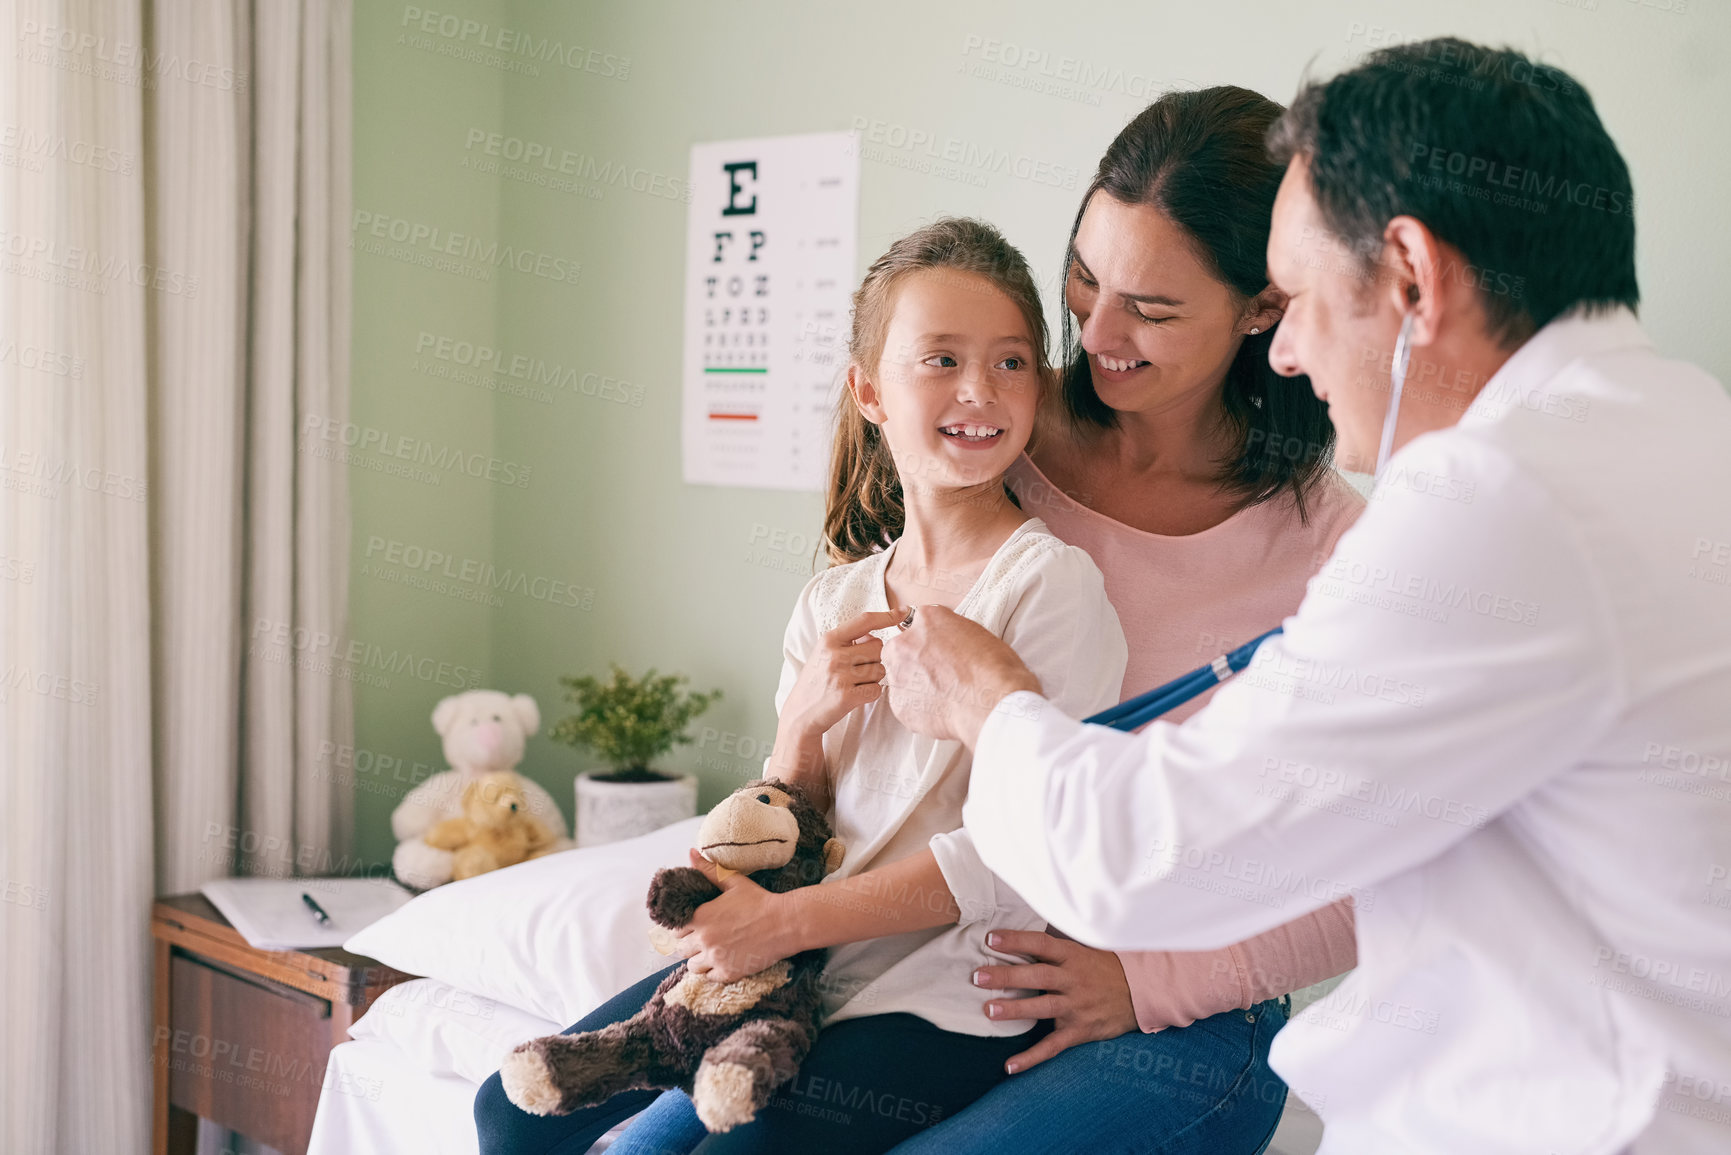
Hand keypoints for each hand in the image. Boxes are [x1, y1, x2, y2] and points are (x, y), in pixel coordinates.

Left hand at [673, 850, 798, 982]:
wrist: (785, 923)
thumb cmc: (759, 901)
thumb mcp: (733, 882)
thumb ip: (708, 871)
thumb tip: (691, 853)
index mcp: (701, 917)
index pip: (677, 930)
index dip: (685, 928)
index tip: (696, 927)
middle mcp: (704, 939)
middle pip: (682, 949)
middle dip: (692, 945)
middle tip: (706, 939)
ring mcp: (716, 958)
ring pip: (693, 966)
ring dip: (700, 960)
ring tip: (713, 952)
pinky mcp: (728, 973)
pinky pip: (710, 977)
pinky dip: (714, 971)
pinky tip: (725, 961)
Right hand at [779, 610, 908, 739]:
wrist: (800, 713)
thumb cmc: (816, 681)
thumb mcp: (824, 653)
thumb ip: (847, 641)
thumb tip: (875, 635)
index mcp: (829, 639)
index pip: (865, 621)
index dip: (887, 616)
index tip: (903, 612)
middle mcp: (835, 655)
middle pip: (878, 647)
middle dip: (874, 658)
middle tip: (857, 670)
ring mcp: (841, 676)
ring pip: (880, 669)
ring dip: (873, 678)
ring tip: (853, 684)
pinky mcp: (847, 696)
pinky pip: (877, 689)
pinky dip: (871, 693)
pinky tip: (856, 695)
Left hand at [880, 605, 1040, 745]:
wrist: (991, 703)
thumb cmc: (992, 669)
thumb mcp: (975, 632)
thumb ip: (951, 632)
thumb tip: (947, 640)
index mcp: (927, 620)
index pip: (917, 623)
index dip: (928, 639)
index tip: (935, 649)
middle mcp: (905, 643)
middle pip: (899, 650)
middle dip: (913, 661)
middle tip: (938, 675)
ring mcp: (898, 674)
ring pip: (900, 678)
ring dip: (914, 684)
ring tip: (943, 695)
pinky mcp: (899, 703)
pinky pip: (904, 704)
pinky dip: (918, 708)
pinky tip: (940, 709)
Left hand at [971, 930, 1138, 1073]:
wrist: (1141, 991)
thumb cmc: (1104, 967)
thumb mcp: (1084, 949)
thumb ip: (1054, 949)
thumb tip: (1017, 940)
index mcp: (1073, 955)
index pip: (1041, 944)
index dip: (1016, 940)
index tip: (991, 939)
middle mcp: (1074, 980)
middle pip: (1037, 977)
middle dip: (1007, 976)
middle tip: (979, 977)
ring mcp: (1077, 1007)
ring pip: (1042, 1008)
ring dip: (1015, 1010)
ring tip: (989, 1010)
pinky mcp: (1080, 1031)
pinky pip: (1053, 1046)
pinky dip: (1031, 1058)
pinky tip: (1010, 1065)